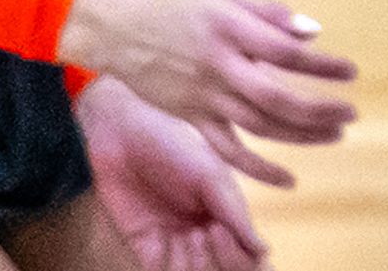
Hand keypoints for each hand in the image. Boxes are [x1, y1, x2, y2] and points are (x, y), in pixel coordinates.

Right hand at [57, 0, 354, 184]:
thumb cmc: (180, 5)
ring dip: (301, 135)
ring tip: (335, 134)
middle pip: (277, 98)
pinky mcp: (193, 118)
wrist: (121, 29)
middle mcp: (220, 67)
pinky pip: (228, 150)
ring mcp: (205, 97)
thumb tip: (314, 32)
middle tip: (351, 113)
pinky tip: (288, 179)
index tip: (350, 72)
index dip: (323, 66)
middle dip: (319, 109)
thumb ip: (270, 13)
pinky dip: (258, 169)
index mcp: (232, 30)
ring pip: (259, 126)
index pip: (288, 53)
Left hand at [76, 74, 272, 270]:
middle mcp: (203, 230)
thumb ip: (235, 212)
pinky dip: (162, 266)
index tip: (219, 230)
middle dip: (215, 261)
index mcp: (225, 214)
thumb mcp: (210, 174)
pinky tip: (160, 239)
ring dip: (190, 264)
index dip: (238, 257)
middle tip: (203, 233)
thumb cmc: (174, 143)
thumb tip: (263, 250)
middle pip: (219, 270)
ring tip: (184, 236)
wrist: (124, 130)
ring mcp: (172, 239)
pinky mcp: (141, 244)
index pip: (246, 256)